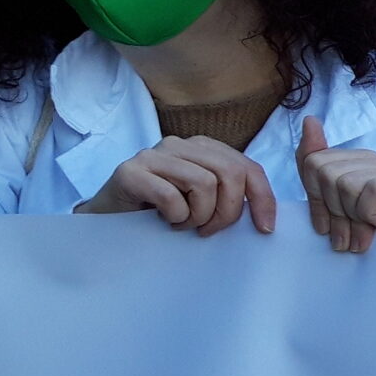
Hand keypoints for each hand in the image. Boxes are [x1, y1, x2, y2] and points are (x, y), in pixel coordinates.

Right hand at [76, 136, 278, 235]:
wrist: (108, 220)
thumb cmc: (161, 213)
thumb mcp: (203, 202)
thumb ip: (228, 195)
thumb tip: (266, 217)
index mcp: (204, 149)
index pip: (248, 167)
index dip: (263, 198)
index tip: (265, 228)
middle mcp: (180, 145)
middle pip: (230, 173)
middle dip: (228, 211)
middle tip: (209, 230)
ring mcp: (153, 155)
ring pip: (204, 183)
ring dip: (199, 216)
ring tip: (182, 224)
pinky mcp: (130, 171)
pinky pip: (171, 197)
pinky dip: (175, 217)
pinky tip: (164, 221)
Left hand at [297, 116, 375, 253]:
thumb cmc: (371, 231)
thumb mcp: (333, 204)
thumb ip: (314, 163)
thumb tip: (309, 120)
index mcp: (358, 160)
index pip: (314, 162)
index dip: (315, 200)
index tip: (326, 227)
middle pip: (328, 173)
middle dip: (335, 212)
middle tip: (347, 237)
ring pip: (347, 183)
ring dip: (354, 217)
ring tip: (365, 235)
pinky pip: (373, 191)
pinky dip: (371, 214)